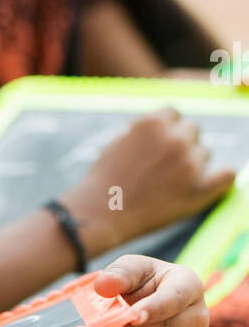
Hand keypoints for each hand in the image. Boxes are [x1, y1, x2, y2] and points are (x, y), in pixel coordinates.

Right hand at [63, 108, 233, 254]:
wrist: (100, 213)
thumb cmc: (104, 180)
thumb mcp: (119, 140)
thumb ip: (145, 130)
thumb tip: (165, 126)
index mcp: (153, 123)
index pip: (173, 113)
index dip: (166, 127)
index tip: (159, 141)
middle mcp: (175, 139)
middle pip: (192, 130)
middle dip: (180, 142)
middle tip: (164, 162)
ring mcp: (189, 164)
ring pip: (203, 153)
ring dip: (192, 161)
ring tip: (169, 180)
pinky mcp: (197, 190)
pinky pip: (226, 175)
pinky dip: (224, 176)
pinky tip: (220, 177)